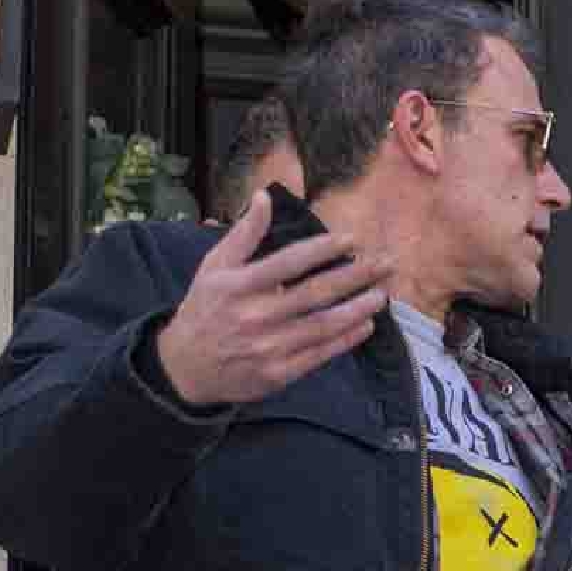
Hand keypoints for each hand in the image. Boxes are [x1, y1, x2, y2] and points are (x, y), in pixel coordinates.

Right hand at [154, 190, 391, 407]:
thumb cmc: (204, 310)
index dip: (323, 250)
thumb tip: (264, 196)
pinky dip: (344, 340)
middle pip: (315, 294)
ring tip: (381, 294)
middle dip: (354, 277)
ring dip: (357, 309)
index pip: (289, 262)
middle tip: (385, 264)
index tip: (352, 240)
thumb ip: (243, 234)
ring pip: (322, 326)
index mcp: (241, 285)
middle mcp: (257, 316)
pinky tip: (364, 325)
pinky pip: (318, 355)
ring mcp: (269, 347)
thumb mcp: (213, 267)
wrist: (186, 368)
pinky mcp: (278, 373)